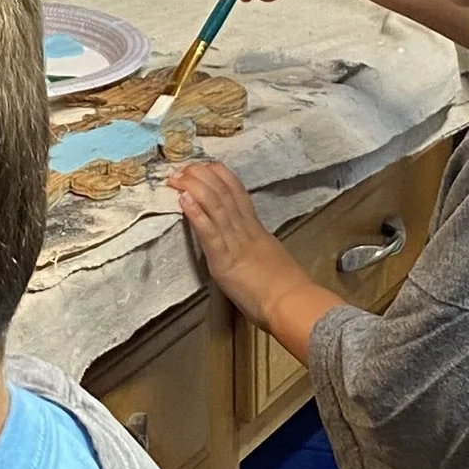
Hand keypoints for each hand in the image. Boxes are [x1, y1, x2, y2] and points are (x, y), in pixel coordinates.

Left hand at [171, 162, 315, 319]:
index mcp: (255, 229)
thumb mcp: (271, 260)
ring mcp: (235, 242)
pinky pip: (209, 231)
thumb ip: (258, 251)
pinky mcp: (224, 259)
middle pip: (224, 193)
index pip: (238, 193)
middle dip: (202, 176)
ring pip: (215, 205)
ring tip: (178, 177)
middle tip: (185, 167)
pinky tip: (183, 200)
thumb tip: (250, 251)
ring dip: (194, 188)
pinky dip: (195, 213)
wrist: (291, 302)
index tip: (207, 166)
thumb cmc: (285, 289)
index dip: (221, 176)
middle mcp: (245, 230)